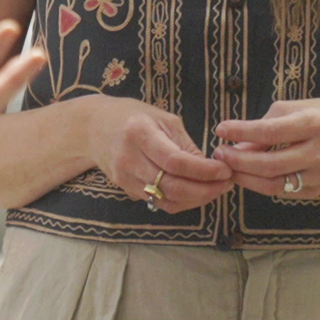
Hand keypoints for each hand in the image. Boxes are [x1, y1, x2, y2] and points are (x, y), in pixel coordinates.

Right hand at [77, 95, 231, 212]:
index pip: (175, 161)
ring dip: (197, 199)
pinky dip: (182, 202)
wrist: (93, 128)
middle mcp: (129, 158)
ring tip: (217, 189)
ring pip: (166, 200)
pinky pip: (158, 203)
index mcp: (138, 133)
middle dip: (205, 189)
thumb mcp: (162, 118)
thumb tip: (212, 168)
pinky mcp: (126, 190)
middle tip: (227, 183)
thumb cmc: (132, 116)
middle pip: (171, 186)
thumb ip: (185, 144)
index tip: (225, 170)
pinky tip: (197, 193)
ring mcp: (124, 178)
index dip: (204, 171)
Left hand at [209, 97, 319, 198]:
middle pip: (269, 164)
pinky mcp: (316, 190)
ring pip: (273, 184)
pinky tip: (247, 174)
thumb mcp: (297, 109)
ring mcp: (319, 175)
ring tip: (227, 166)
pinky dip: (259, 184)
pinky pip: (281, 191)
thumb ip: (267, 123)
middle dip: (238, 160)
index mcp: (315, 124)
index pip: (269, 132)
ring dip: (244, 177)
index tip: (220, 129)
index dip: (241, 132)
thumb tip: (237, 143)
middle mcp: (319, 152)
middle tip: (219, 153)